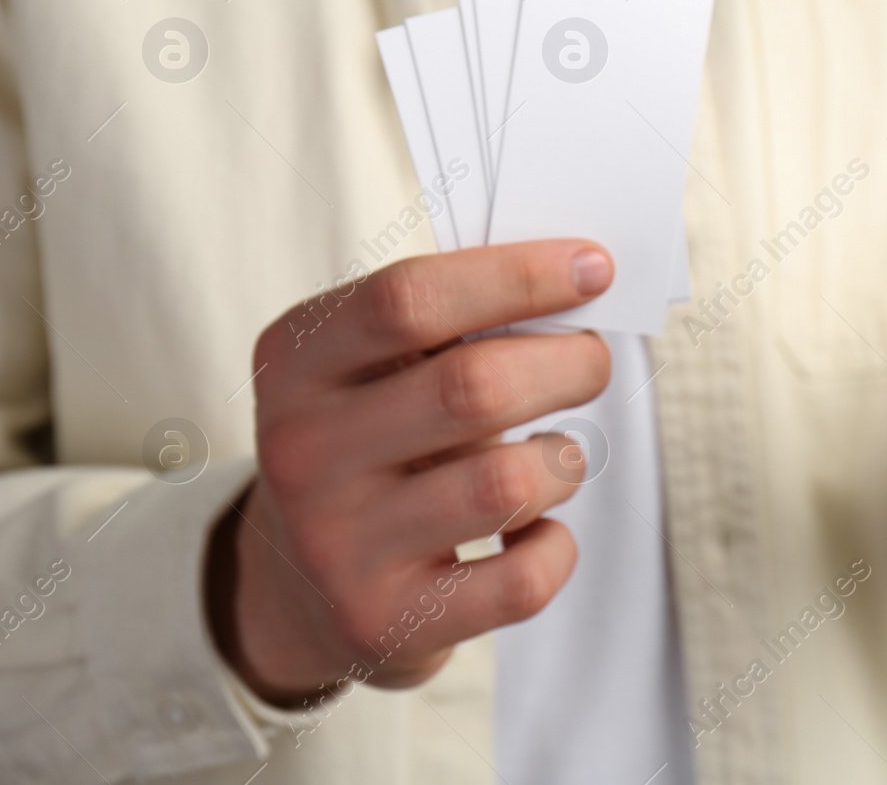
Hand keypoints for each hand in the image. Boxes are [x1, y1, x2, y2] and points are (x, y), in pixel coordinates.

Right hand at [205, 242, 614, 702]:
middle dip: (568, 364)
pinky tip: (537, 530)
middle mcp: (304, 452)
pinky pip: (522, 579)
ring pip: (508, 484)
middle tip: (591, 361)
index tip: (594, 266)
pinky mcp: (386, 621)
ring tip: (555, 455)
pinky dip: (557, 546)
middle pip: (473, 387)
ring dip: (564, 459)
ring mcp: (339, 545)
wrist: (292, 588)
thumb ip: (454, 324)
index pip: (409, 298)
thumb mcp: (373, 369)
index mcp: (296, 362)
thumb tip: (584, 282)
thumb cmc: (372, 442)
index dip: (517, 275)